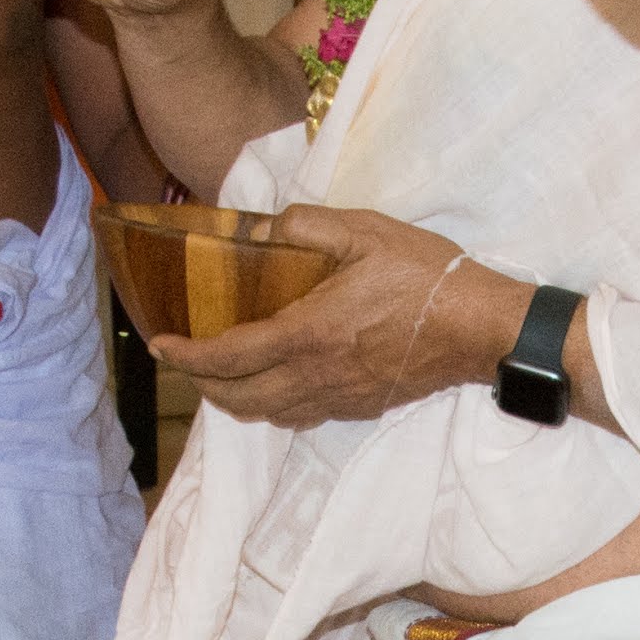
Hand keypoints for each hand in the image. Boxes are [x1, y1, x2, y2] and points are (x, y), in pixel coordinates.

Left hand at [143, 204, 501, 431]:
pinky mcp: (359, 405)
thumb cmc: (426, 278)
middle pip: (236, 398)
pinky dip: (272, 404)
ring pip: (266, 413)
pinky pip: (300, 415)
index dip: (185, 355)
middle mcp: (314, 376)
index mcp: (307, 334)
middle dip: (201, 383)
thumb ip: (309, 225)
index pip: (226, 356)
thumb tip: (265, 224)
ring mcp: (337, 397)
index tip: (159, 345)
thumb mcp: (366, 232)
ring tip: (222, 373)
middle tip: (185, 358)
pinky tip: (276, 383)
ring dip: (234, 398)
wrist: (480, 329)